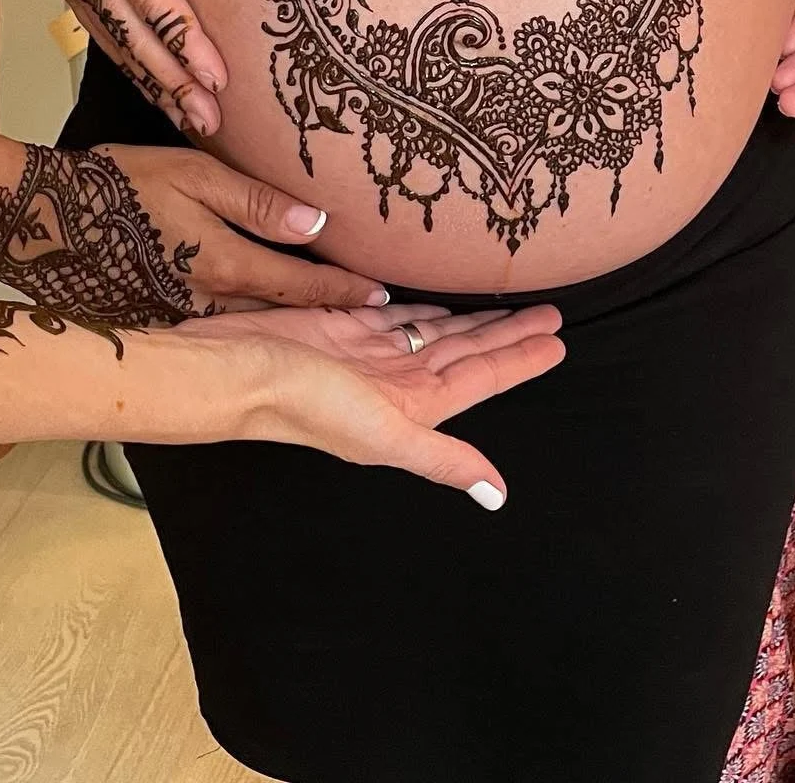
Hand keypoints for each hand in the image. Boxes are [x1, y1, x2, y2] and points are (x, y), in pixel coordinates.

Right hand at [0, 0, 237, 135]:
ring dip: (156, 85)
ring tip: (193, 121)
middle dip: (177, 85)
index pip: (156, 1)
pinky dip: (132, 66)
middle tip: (213, 123)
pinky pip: (105, 36)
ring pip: (121, 48)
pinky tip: (154, 88)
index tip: (217, 77)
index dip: (188, 42)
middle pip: (140, 42)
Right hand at [99, 144, 389, 310]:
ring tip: (326, 315)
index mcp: (225, 266)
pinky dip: (245, 321)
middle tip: (370, 314)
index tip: (383, 295)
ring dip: (288, 320)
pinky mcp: (155, 321)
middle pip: (282, 312)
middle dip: (326, 314)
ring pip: (249, 321)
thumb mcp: (196, 175)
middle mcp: (208, 303)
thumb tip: (317, 224)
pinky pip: (215, 323)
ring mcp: (179, 318)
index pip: (303, 285)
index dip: (346, 290)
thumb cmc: (121, 185)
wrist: (41, 217)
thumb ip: (258, 202)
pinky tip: (257, 313)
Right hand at [175, 301, 565, 503]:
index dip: (520, 360)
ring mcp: (371, 353)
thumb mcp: (385, 434)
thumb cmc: (306, 403)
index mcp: (414, 406)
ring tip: (505, 302)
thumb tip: (497, 496)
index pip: (483, 378)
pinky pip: (393, 313)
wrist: (235, 370)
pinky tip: (439, 299)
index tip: (559, 341)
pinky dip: (419, 306)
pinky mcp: (343, 324)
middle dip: (507, 333)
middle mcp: (398, 380)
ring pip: (435, 331)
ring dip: (471, 319)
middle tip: (550, 310)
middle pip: (467, 352)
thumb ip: (442, 459)